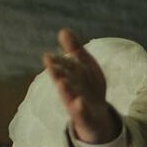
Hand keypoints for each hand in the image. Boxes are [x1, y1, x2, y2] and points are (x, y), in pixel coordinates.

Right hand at [42, 28, 116, 143]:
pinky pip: (82, 113)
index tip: (48, 57)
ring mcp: (77, 104)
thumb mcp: (85, 66)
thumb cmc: (88, 87)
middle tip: (50, 66)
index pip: (66, 67)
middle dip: (58, 73)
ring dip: (65, 90)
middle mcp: (71, 90)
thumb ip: (74, 49)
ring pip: (70, 97)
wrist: (97, 117)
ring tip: (61, 82)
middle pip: (65, 80)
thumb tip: (63, 30)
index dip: (59, 62)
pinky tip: (79, 102)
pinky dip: (80, 108)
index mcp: (70, 76)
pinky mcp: (85, 116)